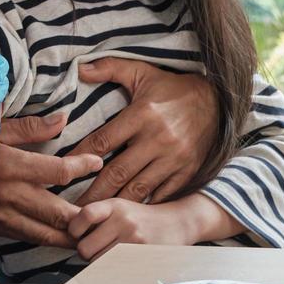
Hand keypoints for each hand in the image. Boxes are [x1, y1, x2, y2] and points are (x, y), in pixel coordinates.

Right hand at [0, 113, 103, 247]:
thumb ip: (30, 127)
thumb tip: (63, 119)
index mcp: (12, 166)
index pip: (58, 171)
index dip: (82, 165)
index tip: (97, 161)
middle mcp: (11, 195)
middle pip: (59, 213)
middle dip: (87, 217)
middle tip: (110, 217)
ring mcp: (4, 216)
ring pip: (47, 234)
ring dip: (73, 237)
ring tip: (96, 238)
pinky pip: (29, 239)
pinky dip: (50, 242)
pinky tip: (65, 243)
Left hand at [69, 194, 244, 260]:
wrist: (178, 223)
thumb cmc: (142, 217)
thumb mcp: (120, 206)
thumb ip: (96, 216)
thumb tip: (67, 232)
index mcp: (115, 205)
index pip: (84, 215)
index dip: (74, 228)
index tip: (76, 234)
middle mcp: (125, 221)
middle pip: (86, 247)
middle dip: (86, 252)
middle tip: (94, 249)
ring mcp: (135, 242)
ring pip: (99, 263)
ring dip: (99, 264)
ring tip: (110, 255)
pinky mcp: (143, 259)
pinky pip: (115, 272)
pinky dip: (112, 272)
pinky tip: (118, 264)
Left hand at [70, 59, 218, 204]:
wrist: (219, 100)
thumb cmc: (172, 87)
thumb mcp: (142, 72)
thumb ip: (110, 68)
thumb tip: (80, 68)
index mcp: (142, 114)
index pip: (104, 140)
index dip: (81, 156)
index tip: (64, 169)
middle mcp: (157, 139)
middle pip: (117, 171)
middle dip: (94, 192)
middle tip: (74, 208)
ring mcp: (174, 158)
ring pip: (138, 188)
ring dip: (115, 203)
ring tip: (95, 216)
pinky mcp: (187, 171)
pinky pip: (162, 193)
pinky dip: (144, 205)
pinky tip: (127, 214)